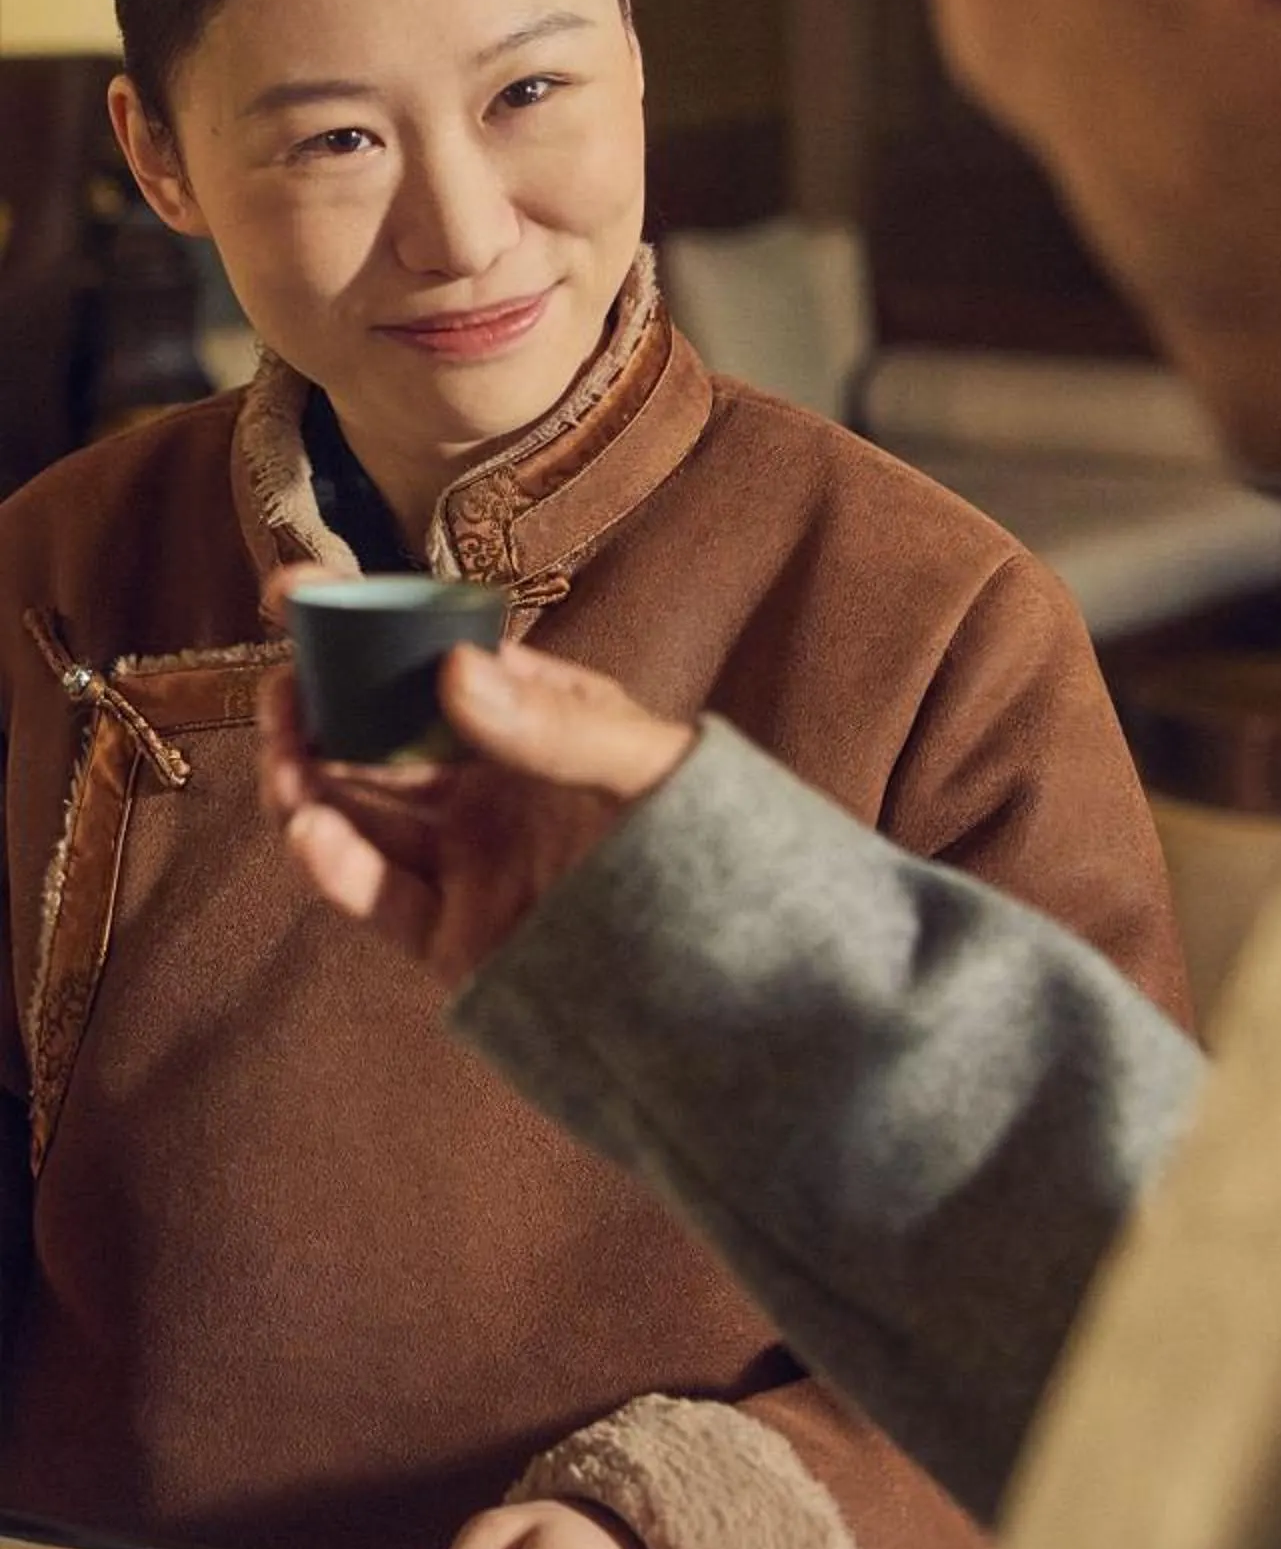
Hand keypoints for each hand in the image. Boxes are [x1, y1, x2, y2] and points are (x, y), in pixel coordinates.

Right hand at [259, 634, 694, 994]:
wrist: (734, 954)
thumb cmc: (705, 834)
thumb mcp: (644, 764)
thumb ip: (555, 725)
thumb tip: (455, 667)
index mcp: (528, 719)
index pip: (431, 660)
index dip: (361, 627)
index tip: (294, 593)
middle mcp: (485, 783)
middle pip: (374, 737)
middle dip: (313, 710)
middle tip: (279, 689)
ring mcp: (465, 857)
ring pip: (358, 813)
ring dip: (306, 784)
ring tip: (283, 762)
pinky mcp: (454, 933)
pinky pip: (379, 894)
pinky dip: (336, 865)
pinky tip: (310, 832)